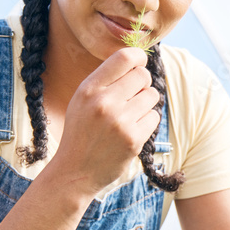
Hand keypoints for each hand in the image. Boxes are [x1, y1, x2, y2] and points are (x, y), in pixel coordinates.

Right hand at [53, 47, 159, 196]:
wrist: (75, 172)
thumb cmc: (81, 132)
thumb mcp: (81, 100)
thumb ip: (105, 80)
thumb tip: (138, 61)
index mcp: (88, 89)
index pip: (124, 57)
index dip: (139, 56)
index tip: (141, 62)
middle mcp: (104, 103)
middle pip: (143, 75)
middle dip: (142, 83)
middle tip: (133, 95)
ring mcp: (120, 122)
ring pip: (152, 95)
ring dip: (145, 103)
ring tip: (129, 115)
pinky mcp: (133, 139)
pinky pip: (154, 117)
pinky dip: (147, 122)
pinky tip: (131, 130)